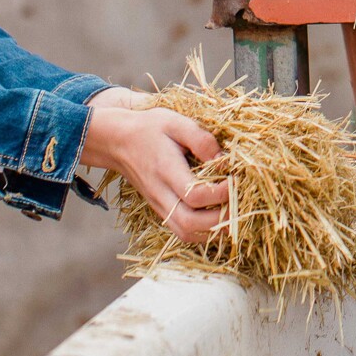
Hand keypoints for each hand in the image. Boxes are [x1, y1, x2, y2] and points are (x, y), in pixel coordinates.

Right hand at [82, 87, 229, 240]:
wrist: (117, 141)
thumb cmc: (148, 128)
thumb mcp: (176, 122)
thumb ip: (201, 139)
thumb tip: (223, 159)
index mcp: (165, 170)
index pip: (195, 196)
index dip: (221, 193)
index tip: (235, 180)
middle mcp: (160, 193)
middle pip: (190, 224)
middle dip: (220, 219)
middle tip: (238, 202)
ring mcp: (159, 205)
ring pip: (186, 233)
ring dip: (213, 230)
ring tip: (231, 213)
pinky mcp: (160, 209)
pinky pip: (182, 231)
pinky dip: (203, 232)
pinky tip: (217, 217)